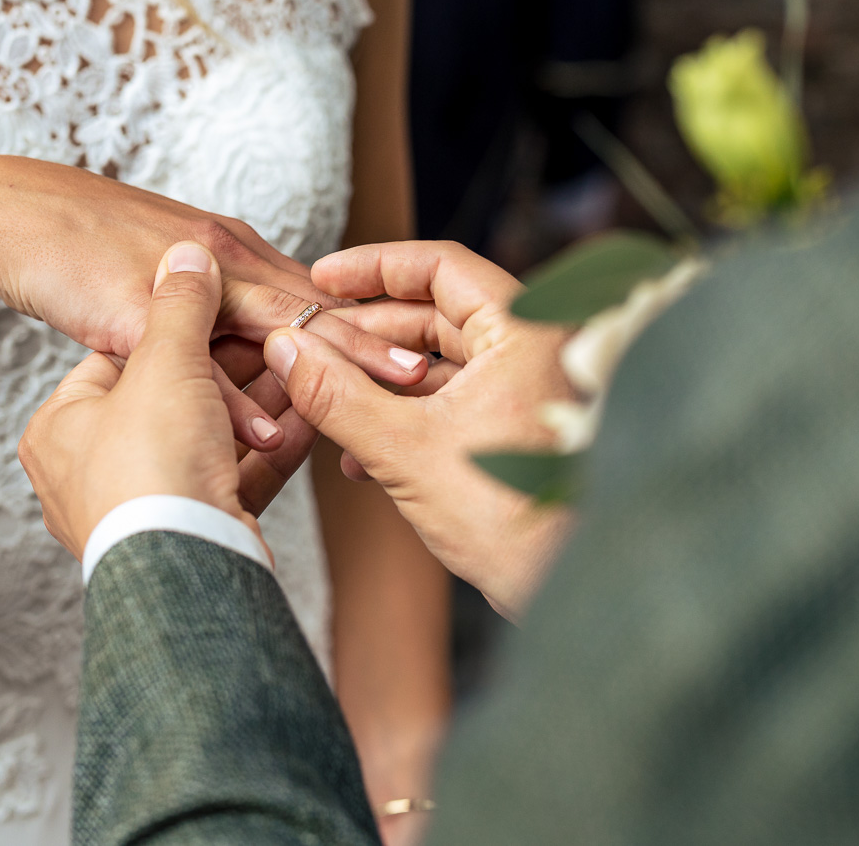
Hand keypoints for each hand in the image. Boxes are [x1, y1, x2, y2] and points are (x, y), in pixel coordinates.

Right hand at [0, 156, 427, 449]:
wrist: (8, 218)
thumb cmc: (86, 248)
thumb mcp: (167, 271)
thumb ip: (215, 304)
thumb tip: (250, 345)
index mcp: (235, 251)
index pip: (317, 289)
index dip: (367, 324)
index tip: (421, 353)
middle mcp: (222, 256)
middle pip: (313, 302)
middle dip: (374, 340)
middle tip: (432, 374)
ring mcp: (182, 279)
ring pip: (268, 324)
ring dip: (327, 362)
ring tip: (381, 395)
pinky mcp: (134, 310)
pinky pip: (192, 361)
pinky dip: (230, 399)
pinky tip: (261, 430)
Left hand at [20, 243, 319, 559]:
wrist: (184, 576)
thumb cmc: (151, 469)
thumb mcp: (161, 362)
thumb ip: (180, 302)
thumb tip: (189, 256)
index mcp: (61, 427)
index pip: (123, 357)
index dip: (181, 327)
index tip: (226, 305)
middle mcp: (93, 470)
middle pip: (176, 398)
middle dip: (234, 369)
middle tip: (276, 332)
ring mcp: (145, 507)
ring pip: (212, 439)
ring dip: (262, 403)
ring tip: (304, 364)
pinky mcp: (194, 534)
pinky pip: (235, 476)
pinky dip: (273, 444)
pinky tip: (309, 411)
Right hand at [265, 242, 575, 618]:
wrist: (571, 593)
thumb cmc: (513, 521)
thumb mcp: (404, 450)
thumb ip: (338, 394)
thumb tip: (288, 348)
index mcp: (523, 331)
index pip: (440, 265)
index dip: (373, 266)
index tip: (323, 277)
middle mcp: (534, 349)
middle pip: (435, 312)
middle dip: (366, 333)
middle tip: (312, 345)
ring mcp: (527, 391)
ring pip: (438, 361)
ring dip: (379, 381)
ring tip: (327, 402)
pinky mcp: (516, 430)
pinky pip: (451, 400)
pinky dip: (405, 415)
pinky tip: (359, 457)